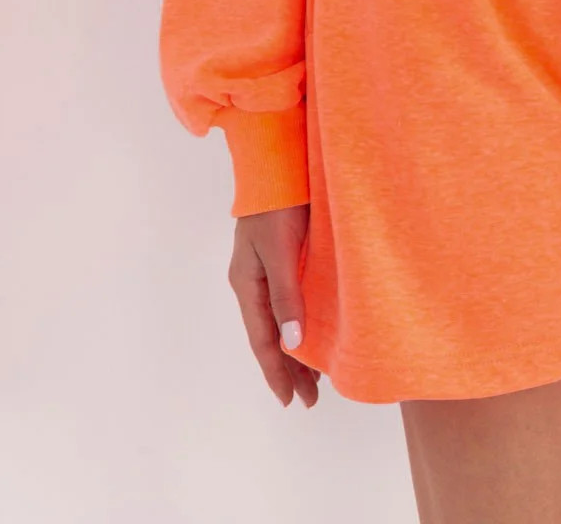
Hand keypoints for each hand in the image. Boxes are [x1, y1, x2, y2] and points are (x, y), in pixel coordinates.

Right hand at [228, 205, 319, 406]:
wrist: (277, 160)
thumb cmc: (278, 204)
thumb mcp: (281, 252)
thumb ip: (286, 296)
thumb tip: (291, 346)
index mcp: (246, 283)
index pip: (262, 339)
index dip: (276, 371)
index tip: (291, 400)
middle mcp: (252, 281)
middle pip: (270, 334)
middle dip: (287, 368)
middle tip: (309, 399)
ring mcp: (265, 268)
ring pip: (279, 320)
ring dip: (294, 349)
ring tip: (314, 377)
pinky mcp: (281, 255)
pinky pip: (288, 302)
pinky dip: (298, 323)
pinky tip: (311, 331)